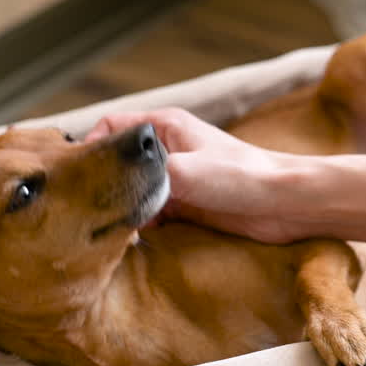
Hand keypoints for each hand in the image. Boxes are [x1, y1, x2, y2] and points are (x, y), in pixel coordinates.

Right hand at [85, 107, 305, 242]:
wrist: (286, 204)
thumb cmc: (243, 175)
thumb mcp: (184, 171)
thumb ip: (144, 177)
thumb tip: (114, 196)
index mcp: (164, 126)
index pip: (110, 128)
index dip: (91, 149)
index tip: (79, 176)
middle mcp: (167, 149)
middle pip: (120, 164)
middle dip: (105, 185)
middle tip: (91, 208)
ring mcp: (176, 178)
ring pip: (133, 191)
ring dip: (123, 209)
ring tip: (112, 227)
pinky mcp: (185, 205)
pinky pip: (150, 214)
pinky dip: (140, 226)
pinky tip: (135, 239)